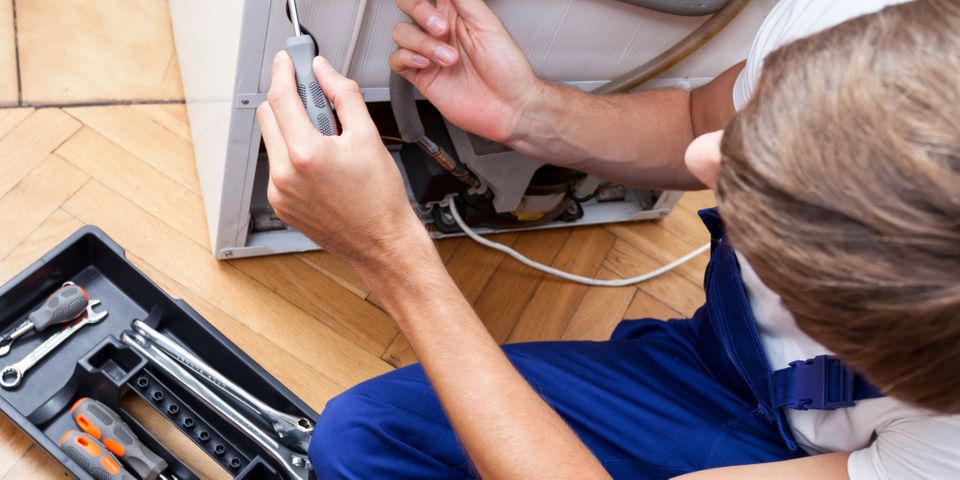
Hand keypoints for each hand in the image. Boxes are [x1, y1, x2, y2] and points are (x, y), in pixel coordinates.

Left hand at [257, 52, 429, 266]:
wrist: (382, 242)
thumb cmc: (380, 199)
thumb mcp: (368, 136)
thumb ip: (343, 95)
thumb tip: (325, 72)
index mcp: (306, 154)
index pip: (281, 98)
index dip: (283, 72)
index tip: (287, 61)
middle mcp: (285, 175)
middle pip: (268, 116)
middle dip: (286, 99)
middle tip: (313, 96)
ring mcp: (279, 192)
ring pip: (272, 141)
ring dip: (291, 128)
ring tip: (326, 139)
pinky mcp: (281, 204)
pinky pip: (277, 167)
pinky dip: (293, 155)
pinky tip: (321, 163)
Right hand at [390, 0, 541, 143]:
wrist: (508, 106)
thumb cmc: (508, 68)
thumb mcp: (487, 23)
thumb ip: (463, 0)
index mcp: (457, 13)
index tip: (434, 4)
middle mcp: (440, 31)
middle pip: (408, 5)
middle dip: (418, 10)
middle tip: (440, 27)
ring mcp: (429, 53)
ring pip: (401, 33)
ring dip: (423, 43)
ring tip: (448, 58)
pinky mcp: (421, 76)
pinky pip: (397, 60)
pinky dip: (407, 58)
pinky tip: (426, 63)